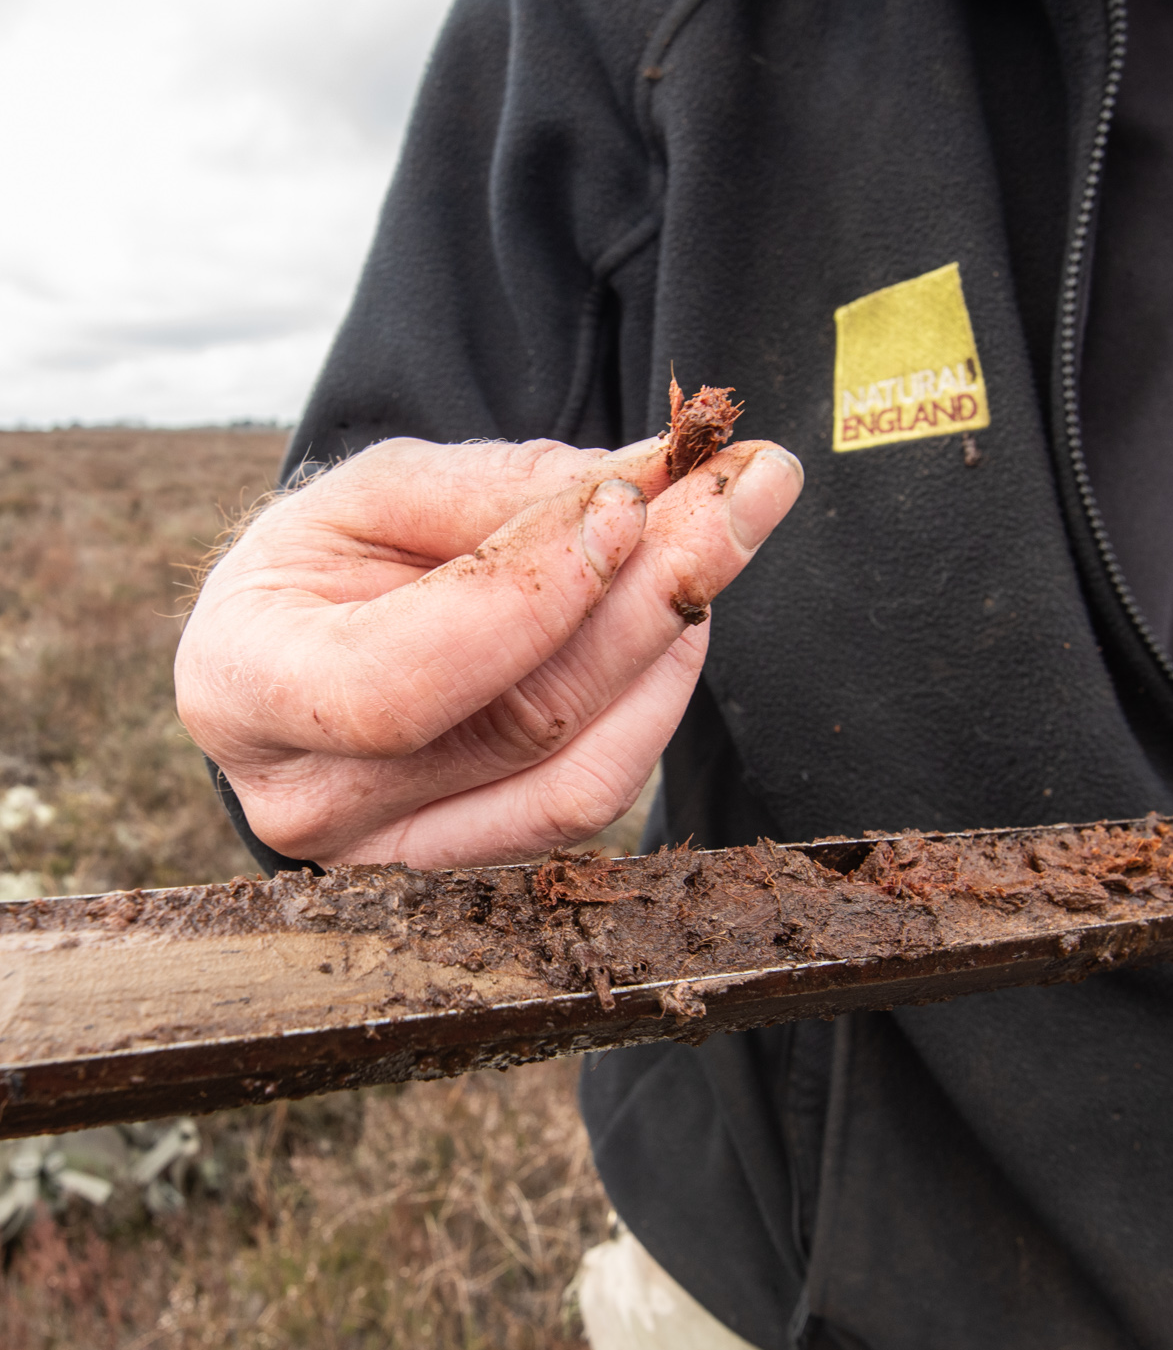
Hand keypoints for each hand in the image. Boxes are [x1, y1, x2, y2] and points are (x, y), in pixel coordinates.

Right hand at [176, 425, 802, 869]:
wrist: (309, 653)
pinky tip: (684, 618)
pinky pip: (594, 798)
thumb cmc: (329, 564)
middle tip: (748, 488)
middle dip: (653, 591)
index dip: (528, 596)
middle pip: (523, 721)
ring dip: (674, 642)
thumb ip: (501, 492)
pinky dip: (657, 702)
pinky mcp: (478, 865)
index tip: (629, 501)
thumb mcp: (376, 495)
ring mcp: (400, 855)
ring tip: (724, 530)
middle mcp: (314, 802)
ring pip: (579, 772)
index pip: (399, 682)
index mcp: (247, 686)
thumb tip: (650, 484)